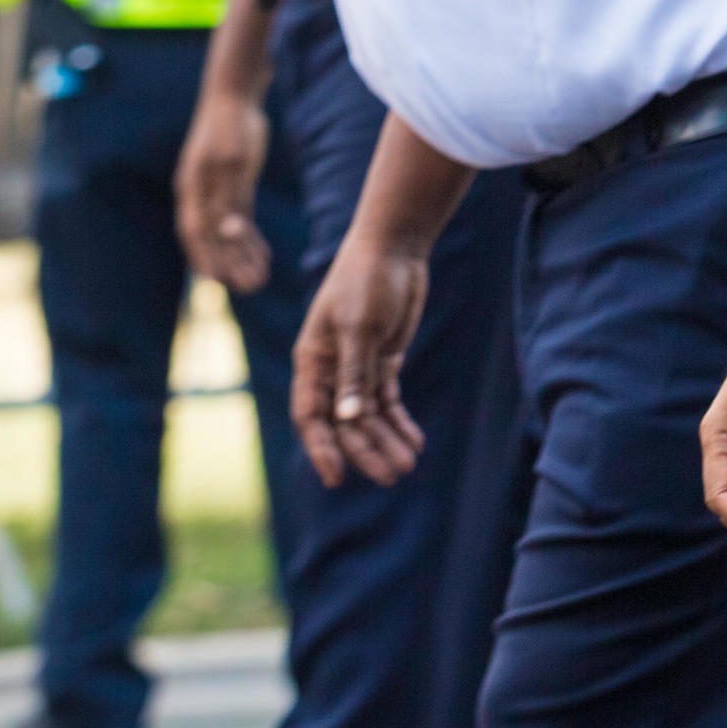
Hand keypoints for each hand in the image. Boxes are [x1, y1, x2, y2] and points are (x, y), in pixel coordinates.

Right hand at [174, 86, 271, 292]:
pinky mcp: (231, 184)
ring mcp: (214, 190)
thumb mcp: (235, 160)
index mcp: (193, 189)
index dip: (209, 259)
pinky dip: (249, 237)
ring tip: (261, 278)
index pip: (198, 234)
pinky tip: (263, 253)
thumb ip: (231, 195)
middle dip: (231, 264)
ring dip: (242, 255)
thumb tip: (227, 232)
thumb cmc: (234, 124)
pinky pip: (238, 217)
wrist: (235, 94)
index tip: (225, 282)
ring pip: (226, 231)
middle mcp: (199, 194)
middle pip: (212, 238)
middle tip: (255, 286)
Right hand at [291, 234, 429, 486]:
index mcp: (313, 363)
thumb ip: (355, 373)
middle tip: (392, 475)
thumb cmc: (365, 281)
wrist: (393, 250)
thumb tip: (349, 419)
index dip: (322, 447)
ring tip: (408, 464)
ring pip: (369, 416)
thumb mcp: (359, 327)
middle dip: (367, 450)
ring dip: (387, 440)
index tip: (336, 477)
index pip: (312, 416)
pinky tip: (414, 440)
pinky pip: (387, 401)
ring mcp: (358, 368)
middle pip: (345, 423)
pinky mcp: (383, 361)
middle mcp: (332, 371)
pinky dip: (399, 421)